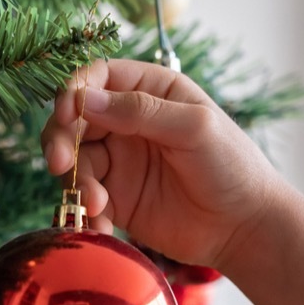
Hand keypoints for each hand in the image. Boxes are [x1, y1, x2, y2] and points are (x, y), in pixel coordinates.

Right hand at [41, 58, 283, 270]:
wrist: (244, 227)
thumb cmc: (232, 166)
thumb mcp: (194, 128)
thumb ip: (140, 111)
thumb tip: (85, 99)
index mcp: (151, 91)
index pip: (98, 77)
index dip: (74, 91)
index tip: (66, 114)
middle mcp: (129, 122)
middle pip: (74, 119)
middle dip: (60, 139)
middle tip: (58, 164)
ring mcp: (120, 161)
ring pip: (75, 161)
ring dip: (76, 181)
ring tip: (97, 205)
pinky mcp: (116, 198)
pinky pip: (85, 198)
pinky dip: (84, 211)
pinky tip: (100, 226)